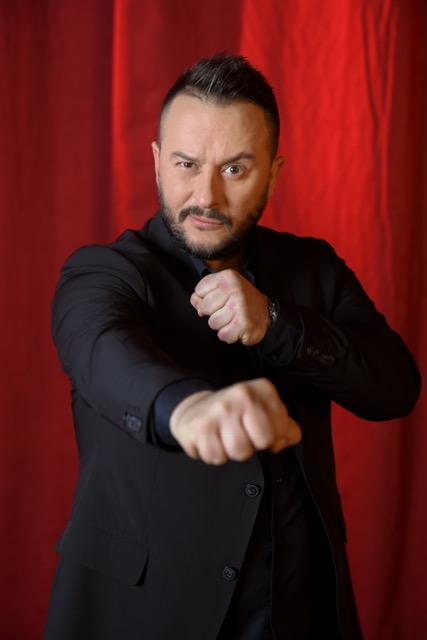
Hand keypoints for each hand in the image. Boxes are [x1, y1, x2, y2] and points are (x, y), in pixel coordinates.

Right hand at [169, 378, 301, 464]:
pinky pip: (215, 456)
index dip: (272, 439)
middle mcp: (241, 395)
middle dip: (253, 447)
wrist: (196, 408)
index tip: (260, 432)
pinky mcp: (200, 425)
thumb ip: (286, 427)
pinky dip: (214, 455)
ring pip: (238, 452)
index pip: (279, 431)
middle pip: (260, 442)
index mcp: (262, 390)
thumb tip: (286, 439)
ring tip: (226, 438)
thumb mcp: (265, 412)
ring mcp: (219, 409)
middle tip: (242, 436)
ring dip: (232, 453)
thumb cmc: (235, 414)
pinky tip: (212, 441)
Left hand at [190, 269, 269, 345]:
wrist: (266, 313)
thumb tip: (196, 303)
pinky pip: (223, 335)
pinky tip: (237, 328)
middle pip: (204, 308)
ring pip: (212, 323)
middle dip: (212, 314)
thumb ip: (206, 292)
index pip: (199, 291)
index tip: (218, 300)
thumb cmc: (241, 301)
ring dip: (221, 326)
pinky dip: (229, 336)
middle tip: (226, 311)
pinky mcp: (243, 323)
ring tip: (233, 319)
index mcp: (227, 277)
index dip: (204, 299)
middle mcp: (233, 289)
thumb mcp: (224, 287)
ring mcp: (238, 306)